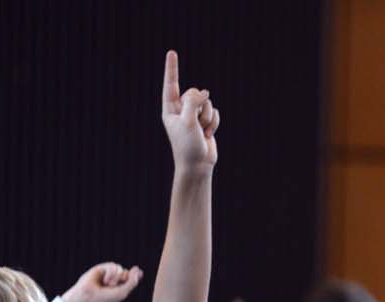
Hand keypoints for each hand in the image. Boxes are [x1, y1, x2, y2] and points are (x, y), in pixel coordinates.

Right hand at [62, 262, 143, 301]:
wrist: (88, 298)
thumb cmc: (105, 299)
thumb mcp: (122, 292)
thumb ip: (132, 282)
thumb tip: (138, 270)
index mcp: (120, 288)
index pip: (131, 279)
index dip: (136, 274)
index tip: (140, 271)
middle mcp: (114, 281)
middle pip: (126, 272)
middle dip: (124, 277)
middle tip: (115, 286)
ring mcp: (107, 275)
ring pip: (120, 268)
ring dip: (116, 276)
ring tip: (108, 285)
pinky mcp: (100, 269)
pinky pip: (112, 265)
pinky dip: (110, 273)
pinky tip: (105, 281)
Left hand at [161, 50, 218, 169]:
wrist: (198, 165)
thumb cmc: (188, 145)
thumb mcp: (188, 120)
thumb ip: (193, 101)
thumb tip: (204, 91)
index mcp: (170, 109)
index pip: (170, 84)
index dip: (172, 68)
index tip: (172, 52)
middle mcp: (181, 110)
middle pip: (194, 93)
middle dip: (199, 105)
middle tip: (196, 122)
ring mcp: (193, 116)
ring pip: (206, 102)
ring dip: (207, 117)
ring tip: (202, 131)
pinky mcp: (205, 121)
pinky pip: (214, 111)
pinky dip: (214, 122)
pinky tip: (208, 134)